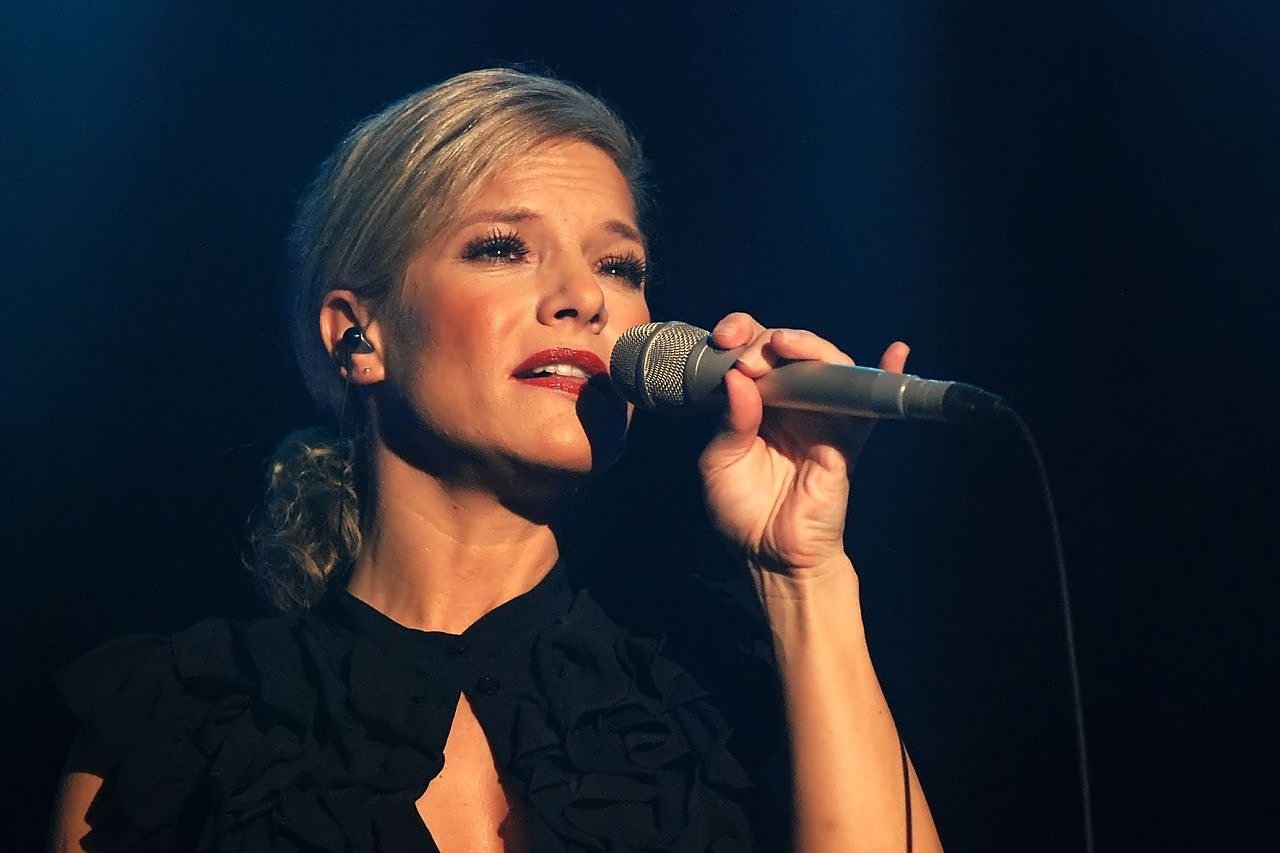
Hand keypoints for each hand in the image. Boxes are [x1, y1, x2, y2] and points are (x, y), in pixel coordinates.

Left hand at [697, 312, 908, 578]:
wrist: (774, 556)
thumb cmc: (743, 513)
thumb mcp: (720, 464)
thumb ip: (729, 422)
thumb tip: (738, 378)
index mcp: (753, 404)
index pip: (751, 354)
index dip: (740, 335)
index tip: (723, 339)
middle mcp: (788, 403)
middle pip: (789, 350)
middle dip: (768, 340)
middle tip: (751, 356)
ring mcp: (821, 416)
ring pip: (826, 366)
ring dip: (809, 347)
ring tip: (787, 345)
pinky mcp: (847, 436)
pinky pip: (869, 402)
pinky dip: (887, 374)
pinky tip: (896, 353)